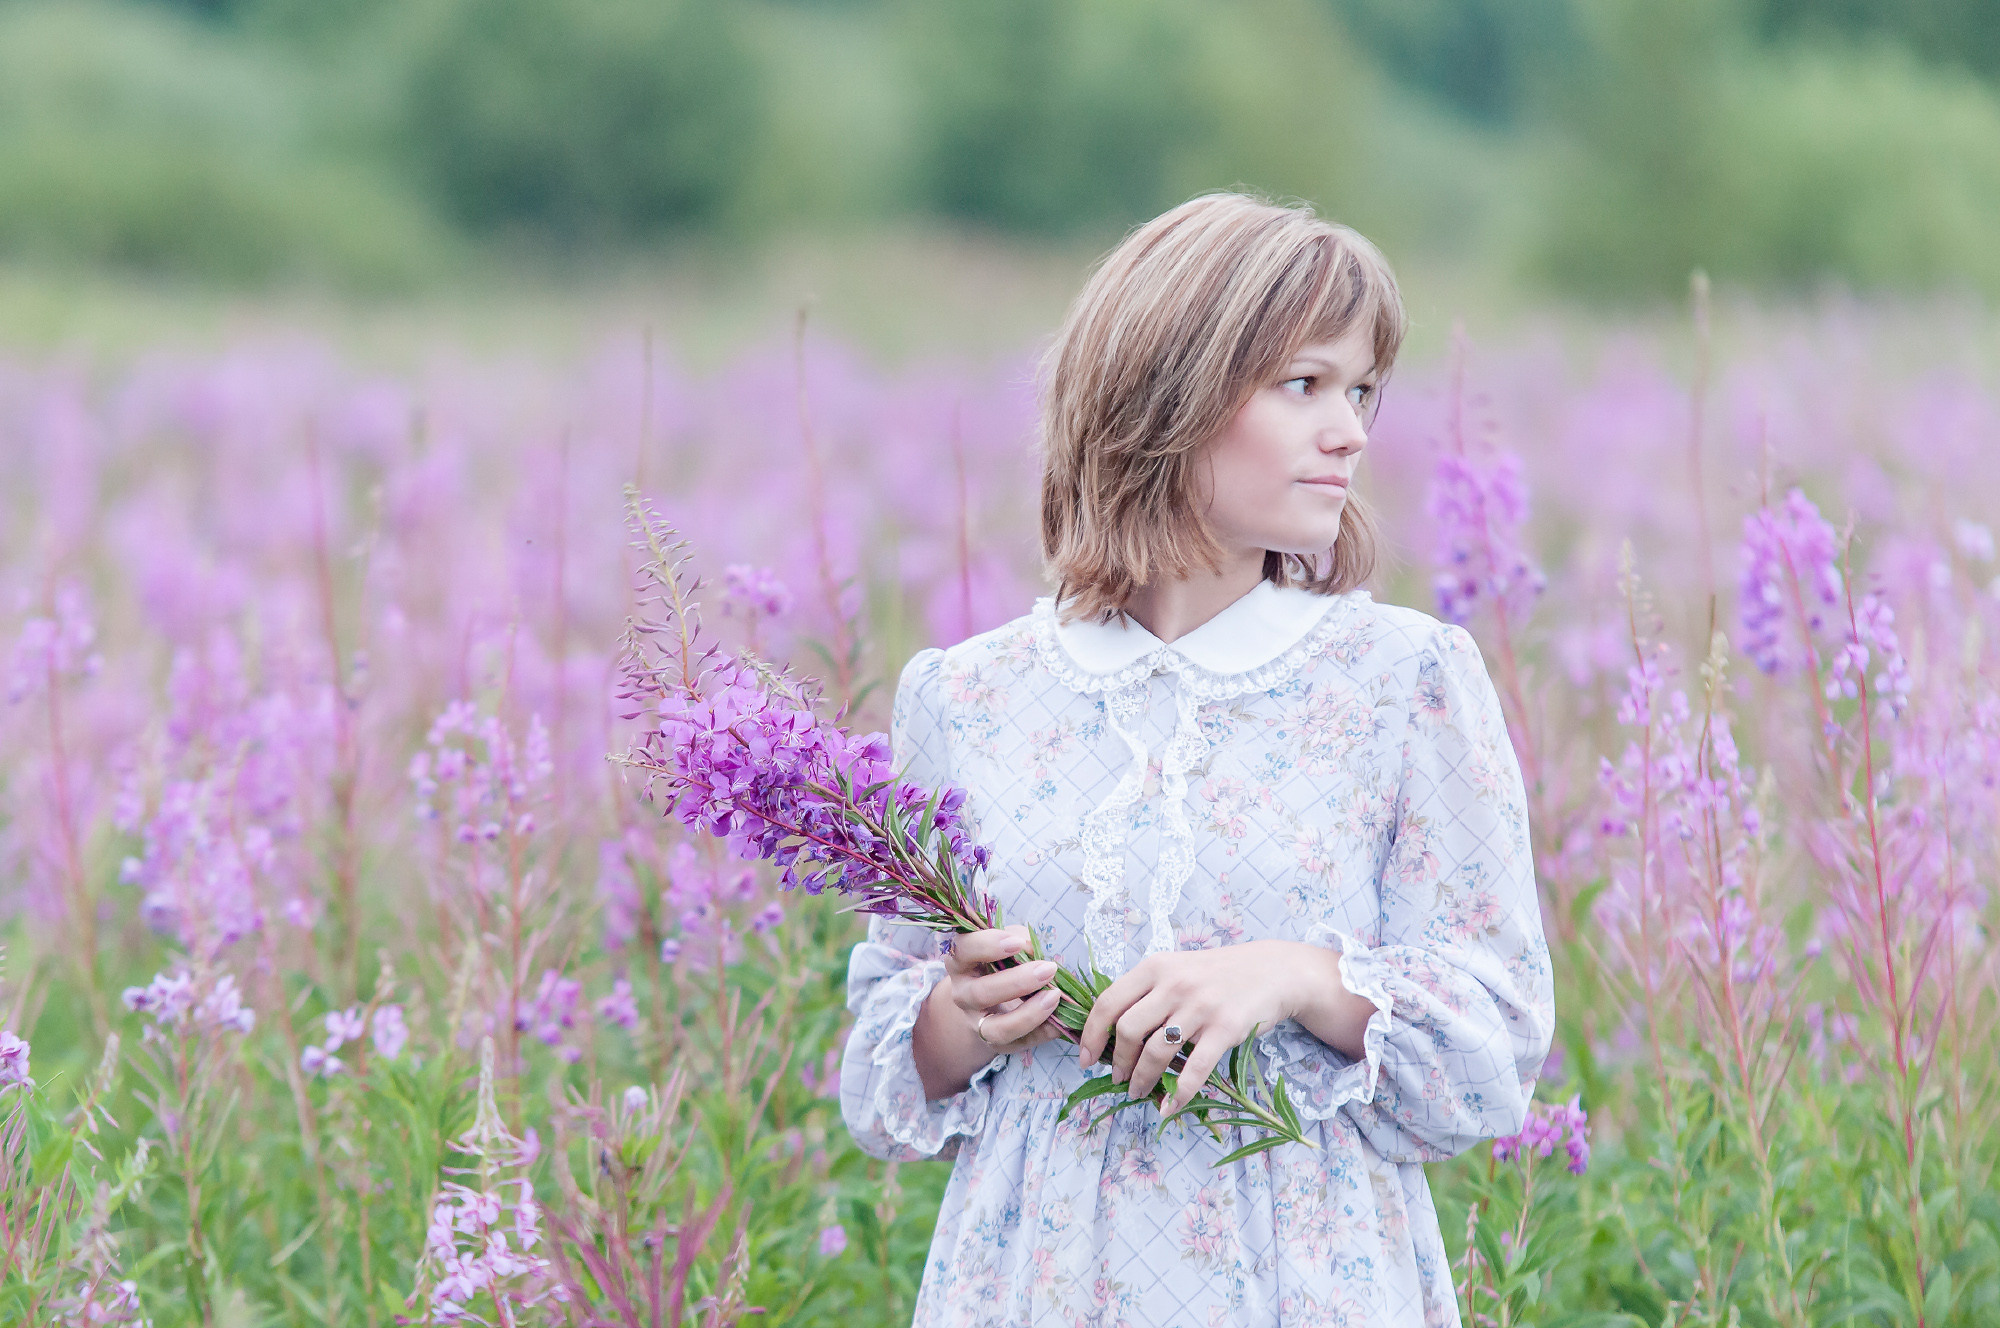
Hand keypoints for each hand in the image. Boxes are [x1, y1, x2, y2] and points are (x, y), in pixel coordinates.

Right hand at [912, 925, 1064, 1099]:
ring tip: (1055, 996)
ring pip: (996, 1028)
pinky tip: (1062, 1020)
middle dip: (1017, 981)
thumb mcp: (1006, 944)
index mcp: (961, 962)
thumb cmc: (1000, 962)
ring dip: (1029, 1013)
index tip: (1017, 943)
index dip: (988, 945)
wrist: (988, 1000)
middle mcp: (962, 994)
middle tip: (1048, 969)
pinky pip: (1020, 1043)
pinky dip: (1043, 1032)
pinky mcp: (996, 1044)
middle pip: (981, 993)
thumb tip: (1034, 950)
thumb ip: (1019, 942)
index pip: (963, 950)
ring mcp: (977, 1023)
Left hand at [1076, 940, 1372, 1113]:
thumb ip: (1146, 991)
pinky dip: (1179, 1094)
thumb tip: (1108, 1032)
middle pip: (1128, 1030)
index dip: (1092, 1035)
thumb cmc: (1216, 974)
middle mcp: (1174, 984)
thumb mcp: (1176, 968)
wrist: (1271, 971)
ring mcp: (1200, 1007)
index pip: (1108, 1002)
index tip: (1085, 1059)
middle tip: (1116, 1079)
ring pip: (1157, 1052)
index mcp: (1155, 967)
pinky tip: (1170, 1108)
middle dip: (1116, 1061)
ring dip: (1142, 1079)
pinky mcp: (1225, 1029)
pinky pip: (1195, 1069)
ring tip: (1137, 1092)